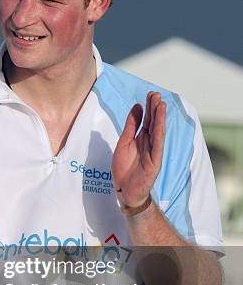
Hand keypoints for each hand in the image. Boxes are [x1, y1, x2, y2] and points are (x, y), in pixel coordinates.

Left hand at [112, 92, 165, 207]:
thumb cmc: (124, 168)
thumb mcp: (124, 142)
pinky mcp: (155, 161)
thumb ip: (131, 125)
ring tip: (161, 103)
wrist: (125, 190)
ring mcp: (153, 152)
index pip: (147, 120)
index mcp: (142, 139)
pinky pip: (157, 145)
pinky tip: (160, 122)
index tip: (150, 94)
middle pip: (153, 123)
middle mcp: (149, 143)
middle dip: (154, 108)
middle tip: (155, 93)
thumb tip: (137, 106)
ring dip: (159, 118)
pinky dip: (159, 133)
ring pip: (157, 132)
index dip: (148, 107)